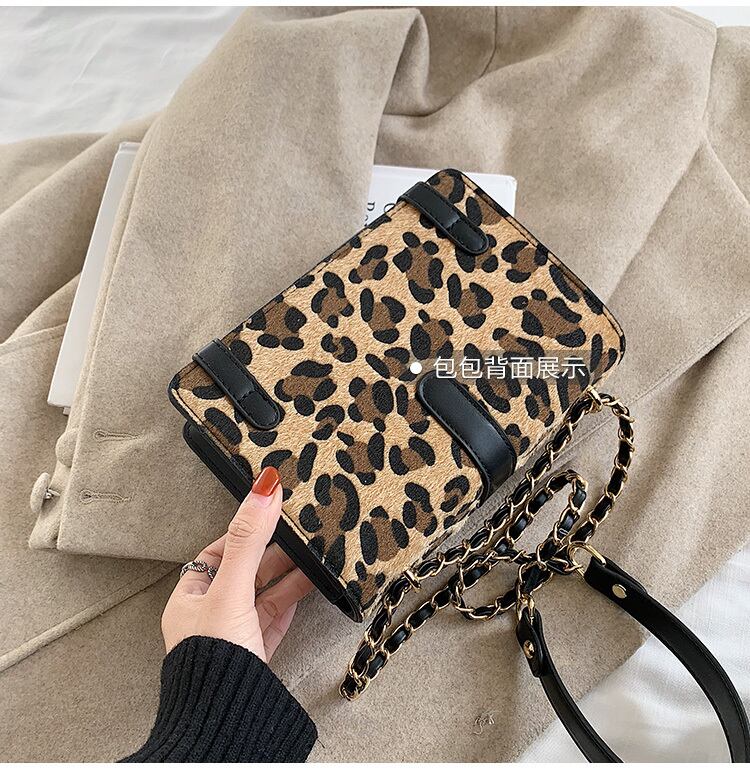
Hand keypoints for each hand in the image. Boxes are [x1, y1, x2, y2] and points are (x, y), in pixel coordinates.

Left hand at [161, 466, 312, 661]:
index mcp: (189, 599)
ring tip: (314, 557)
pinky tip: (309, 590)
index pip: (216, 554)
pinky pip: (276, 620)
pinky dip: (293, 602)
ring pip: (264, 596)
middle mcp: (209, 616)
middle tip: (300, 534)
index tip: (268, 516)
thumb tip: (264, 489)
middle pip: (244, 573)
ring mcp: (234, 636)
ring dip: (288, 577)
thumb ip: (249, 540)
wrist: (226, 721)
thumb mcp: (232, 590)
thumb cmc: (214, 658)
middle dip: (273, 553)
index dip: (242, 533)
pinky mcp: (256, 654)